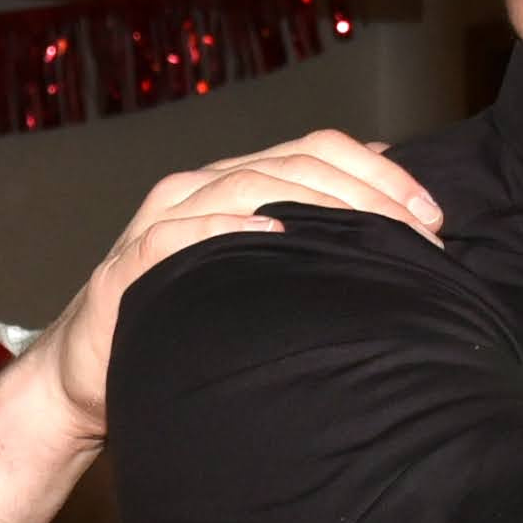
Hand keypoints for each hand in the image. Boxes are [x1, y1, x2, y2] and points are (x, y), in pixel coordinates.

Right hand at [32, 132, 446, 438]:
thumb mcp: (257, 272)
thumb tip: (387, 187)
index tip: (432, 220)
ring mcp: (163, 218)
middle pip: (294, 161)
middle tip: (416, 238)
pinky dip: (231, 226)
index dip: (381, 173)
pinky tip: (276, 238)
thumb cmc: (185, 324)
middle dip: (366, 194)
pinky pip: (182, 231)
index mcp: (234, 179)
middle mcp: (200, 185)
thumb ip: (310, 232)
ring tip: (364, 240)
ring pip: (247, 182)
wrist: (90, 375)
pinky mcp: (132, 261)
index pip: (318, 148)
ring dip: (317, 207)